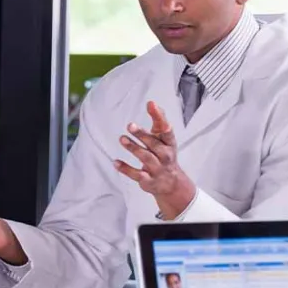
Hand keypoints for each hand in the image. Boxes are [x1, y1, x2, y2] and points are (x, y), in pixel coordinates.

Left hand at [113, 101, 195, 218]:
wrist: (172, 183)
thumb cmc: (165, 154)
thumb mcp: (165, 138)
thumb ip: (159, 120)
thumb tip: (152, 103)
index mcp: (169, 143)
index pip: (167, 130)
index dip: (159, 117)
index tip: (151, 105)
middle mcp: (165, 156)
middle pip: (154, 144)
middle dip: (142, 134)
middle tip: (130, 125)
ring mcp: (157, 169)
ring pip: (145, 158)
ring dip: (133, 148)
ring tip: (122, 139)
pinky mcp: (148, 180)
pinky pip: (136, 174)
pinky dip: (125, 169)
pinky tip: (115, 162)